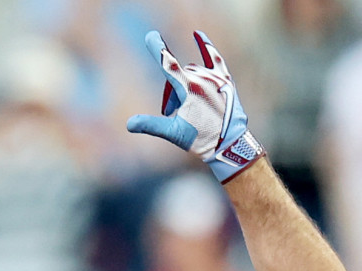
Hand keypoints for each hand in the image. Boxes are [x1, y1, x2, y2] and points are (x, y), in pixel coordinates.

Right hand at [124, 30, 264, 182]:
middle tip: (173, 113)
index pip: (168, 63)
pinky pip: (214, 58)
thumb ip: (151, 125)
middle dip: (172, 92)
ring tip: (188, 106)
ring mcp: (215, 78)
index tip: (151, 36)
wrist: (231, 145)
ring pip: (192, 71)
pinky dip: (205, 47)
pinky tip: (197, 34)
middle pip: (177, 75)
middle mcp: (202, 78)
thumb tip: (129, 125)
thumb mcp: (175, 133)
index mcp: (189, 88)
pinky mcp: (225, 80)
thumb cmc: (203, 140)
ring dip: (185, 84)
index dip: (158, 49)